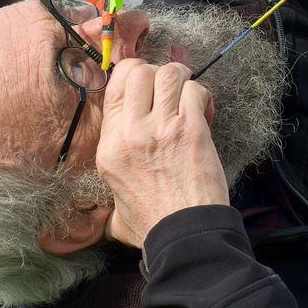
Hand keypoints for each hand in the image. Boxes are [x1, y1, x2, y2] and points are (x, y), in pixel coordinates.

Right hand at [96, 59, 228, 248]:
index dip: (130, 74)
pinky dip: (200, 93)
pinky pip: (194, 91)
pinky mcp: (191, 130)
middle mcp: (131, 132)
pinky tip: (202, 108)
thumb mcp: (115, 210)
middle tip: (167, 86)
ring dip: (180, 76)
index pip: (113, 87)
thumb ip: (110, 199)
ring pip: (168, 74)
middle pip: (139, 71)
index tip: (144, 83)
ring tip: (185, 89)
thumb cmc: (153, 226)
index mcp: (109, 146)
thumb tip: (106, 212)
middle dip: (155, 71)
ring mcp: (161, 129)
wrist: (186, 237)